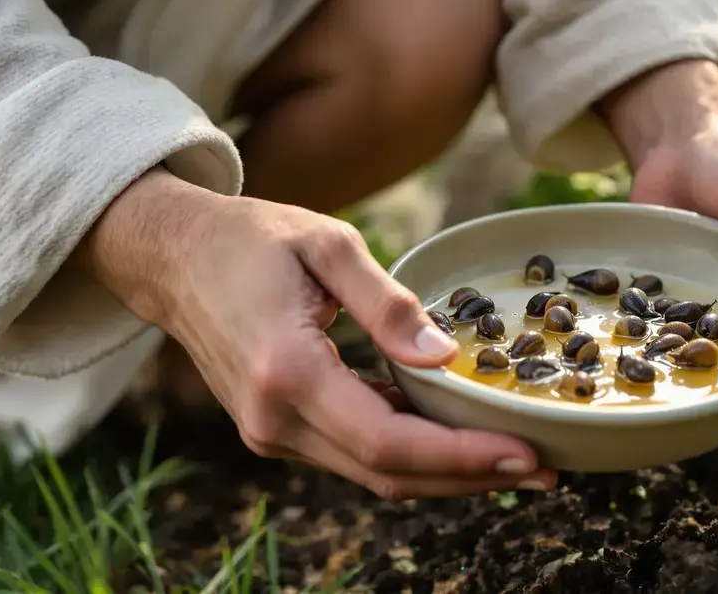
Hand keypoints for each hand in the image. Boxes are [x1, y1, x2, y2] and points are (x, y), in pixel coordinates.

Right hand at [79, 169, 555, 498]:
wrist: (172, 257)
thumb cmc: (250, 239)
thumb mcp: (328, 245)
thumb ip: (388, 304)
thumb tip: (445, 357)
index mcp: (287, 372)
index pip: (390, 440)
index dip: (464, 458)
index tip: (527, 455)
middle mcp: (274, 419)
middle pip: (389, 473)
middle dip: (471, 479)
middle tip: (545, 470)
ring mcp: (270, 432)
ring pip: (373, 474)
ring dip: (446, 474)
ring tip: (514, 459)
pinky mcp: (275, 428)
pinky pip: (354, 454)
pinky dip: (410, 455)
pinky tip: (456, 439)